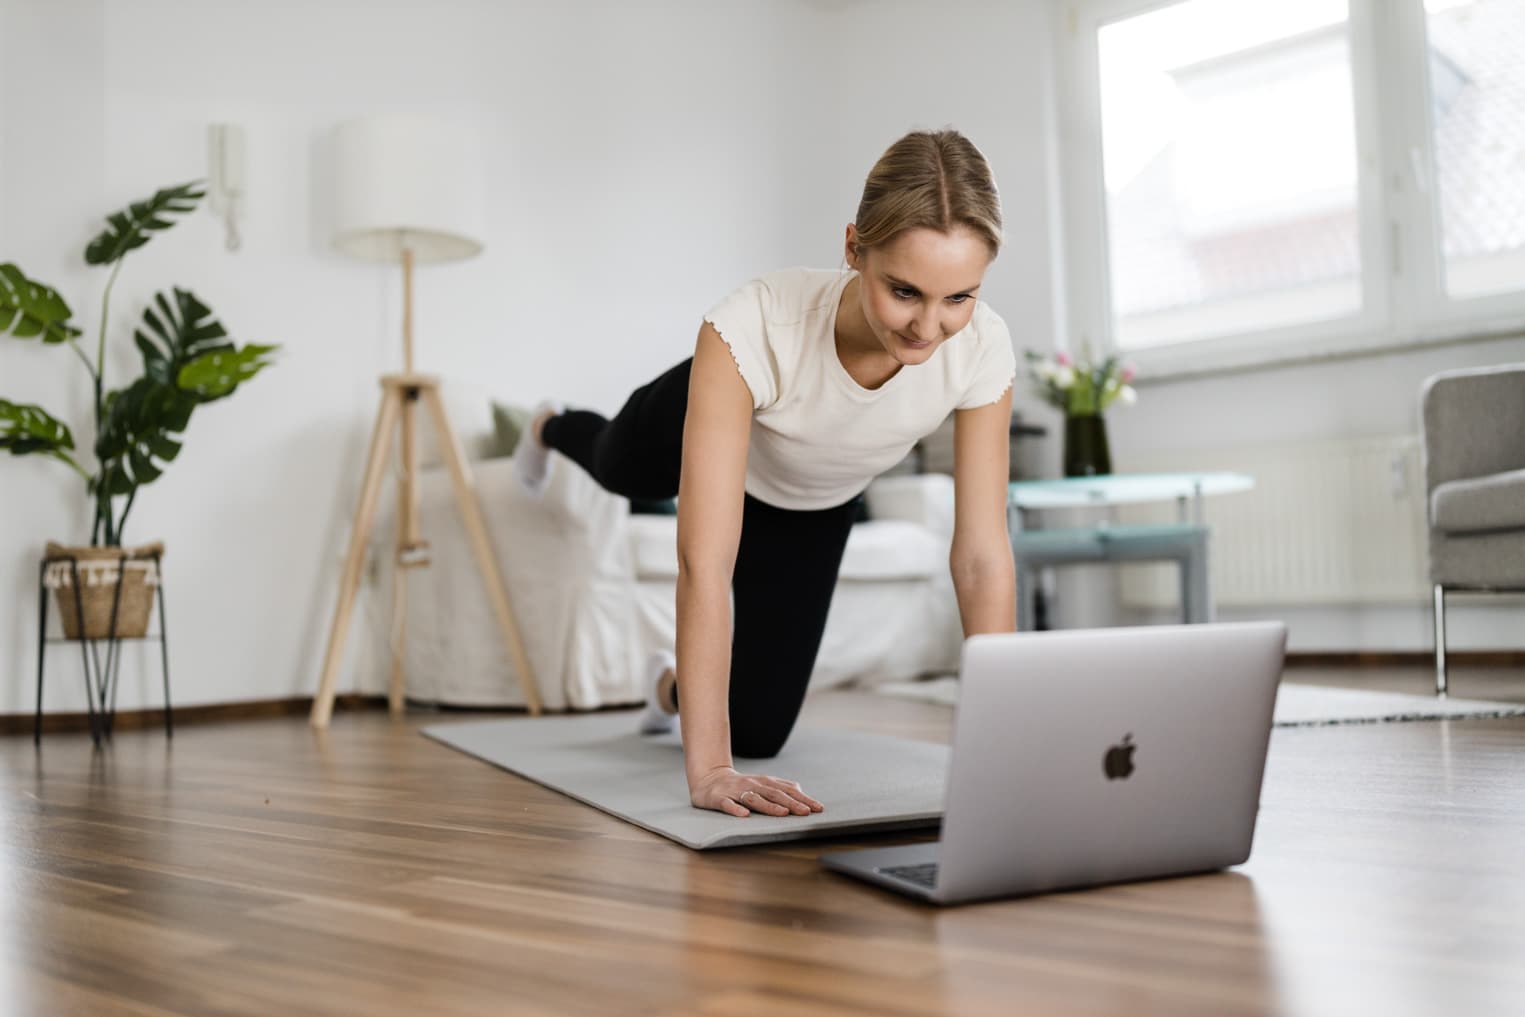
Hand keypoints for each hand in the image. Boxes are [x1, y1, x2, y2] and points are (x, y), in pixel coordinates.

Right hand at [689, 766, 825, 817]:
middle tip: (807, 812)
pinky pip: (728, 805)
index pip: (787, 791)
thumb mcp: (762, 784)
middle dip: (791, 803)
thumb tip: (800, 790)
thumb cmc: (740, 785)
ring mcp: (736, 792)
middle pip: (774, 795)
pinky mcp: (720, 799)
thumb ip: (780, 787)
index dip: (803, 799)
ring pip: (755, 799)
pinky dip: (736, 810)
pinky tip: (745, 816)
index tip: (818, 808)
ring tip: (783, 813)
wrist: (709, 779)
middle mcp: (753, 786)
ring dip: (769, 806)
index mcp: (765, 783)